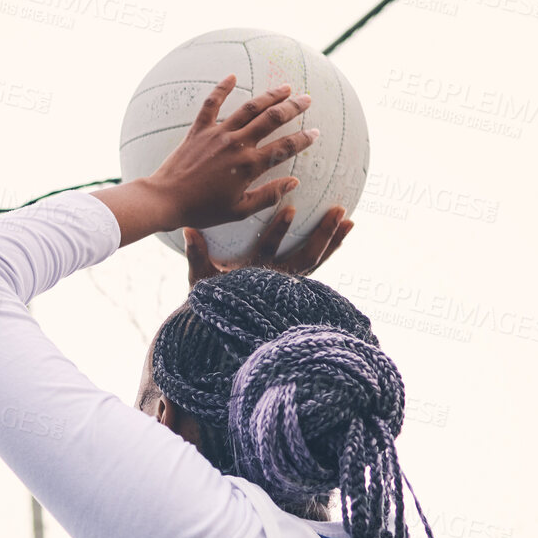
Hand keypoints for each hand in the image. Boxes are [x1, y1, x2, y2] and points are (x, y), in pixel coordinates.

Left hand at [93, 75, 319, 247]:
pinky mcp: (198, 130)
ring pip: (248, 108)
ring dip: (269, 96)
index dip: (303, 139)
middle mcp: (236, 144)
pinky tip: (232, 76)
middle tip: (307, 99)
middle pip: (271, 119)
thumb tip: (294, 183)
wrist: (166, 200)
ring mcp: (217, 134)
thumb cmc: (202, 209)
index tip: (315, 132)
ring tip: (285, 87)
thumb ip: (268, 195)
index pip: (284, 148)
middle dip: (293, 108)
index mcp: (249, 165)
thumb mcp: (239, 210)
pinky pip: (211, 105)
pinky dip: (222, 89)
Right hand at [182, 204, 352, 284]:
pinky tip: (344, 231)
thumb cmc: (211, 298)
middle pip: (305, 257)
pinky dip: (331, 248)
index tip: (290, 209)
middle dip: (322, 233)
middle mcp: (275, 281)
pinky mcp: (296, 285)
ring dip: (333, 240)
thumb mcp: (199, 278)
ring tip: (348, 220)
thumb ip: (196, 254)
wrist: (224, 328)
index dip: (279, 232)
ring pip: (315, 261)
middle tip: (337, 211)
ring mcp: (288, 285)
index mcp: (252, 276)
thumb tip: (188, 229)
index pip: (268, 252)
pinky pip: (316, 264)